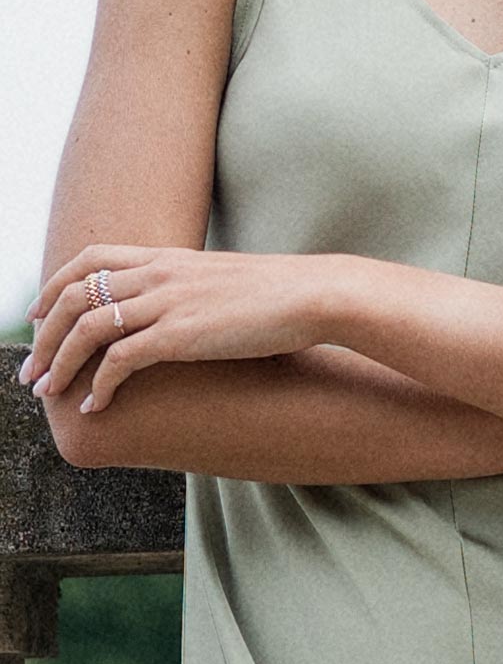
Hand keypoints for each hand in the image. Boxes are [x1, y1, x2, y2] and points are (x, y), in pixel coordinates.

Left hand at [18, 245, 333, 413]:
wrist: (310, 296)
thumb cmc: (281, 297)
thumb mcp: (227, 285)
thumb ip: (196, 292)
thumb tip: (193, 314)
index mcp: (164, 257)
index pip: (88, 261)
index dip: (54, 288)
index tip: (39, 317)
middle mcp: (155, 274)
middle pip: (73, 296)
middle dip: (44, 336)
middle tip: (31, 370)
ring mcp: (164, 303)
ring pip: (86, 328)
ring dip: (60, 363)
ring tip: (48, 393)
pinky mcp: (179, 336)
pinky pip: (120, 359)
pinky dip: (100, 385)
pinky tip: (95, 407)